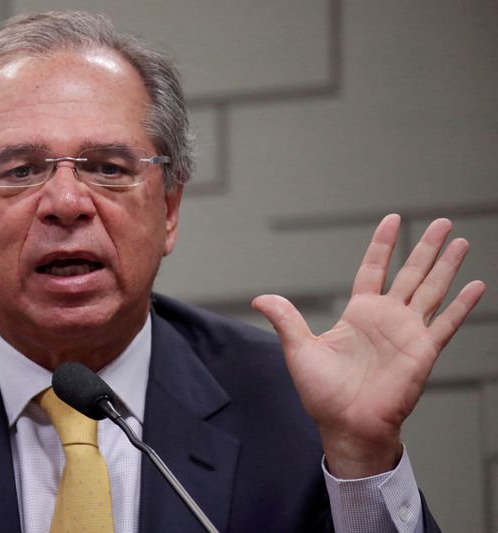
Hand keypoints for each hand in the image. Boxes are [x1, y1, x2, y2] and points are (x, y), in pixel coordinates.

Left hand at [252, 214, 484, 477]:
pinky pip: (446, 324)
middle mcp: (386, 319)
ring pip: (431, 290)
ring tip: (460, 241)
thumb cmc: (323, 395)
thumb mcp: (299, 349)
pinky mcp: (423, 351)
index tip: (393, 220)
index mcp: (358, 314)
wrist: (346, 426)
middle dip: (426, 246)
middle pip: (410, 273)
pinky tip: (476, 285)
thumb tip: (260, 299)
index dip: (383, 245)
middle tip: (442, 222)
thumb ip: (286, 320)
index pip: (373, 269)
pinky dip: (462, 305)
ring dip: (446, 266)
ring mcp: (407, 333)